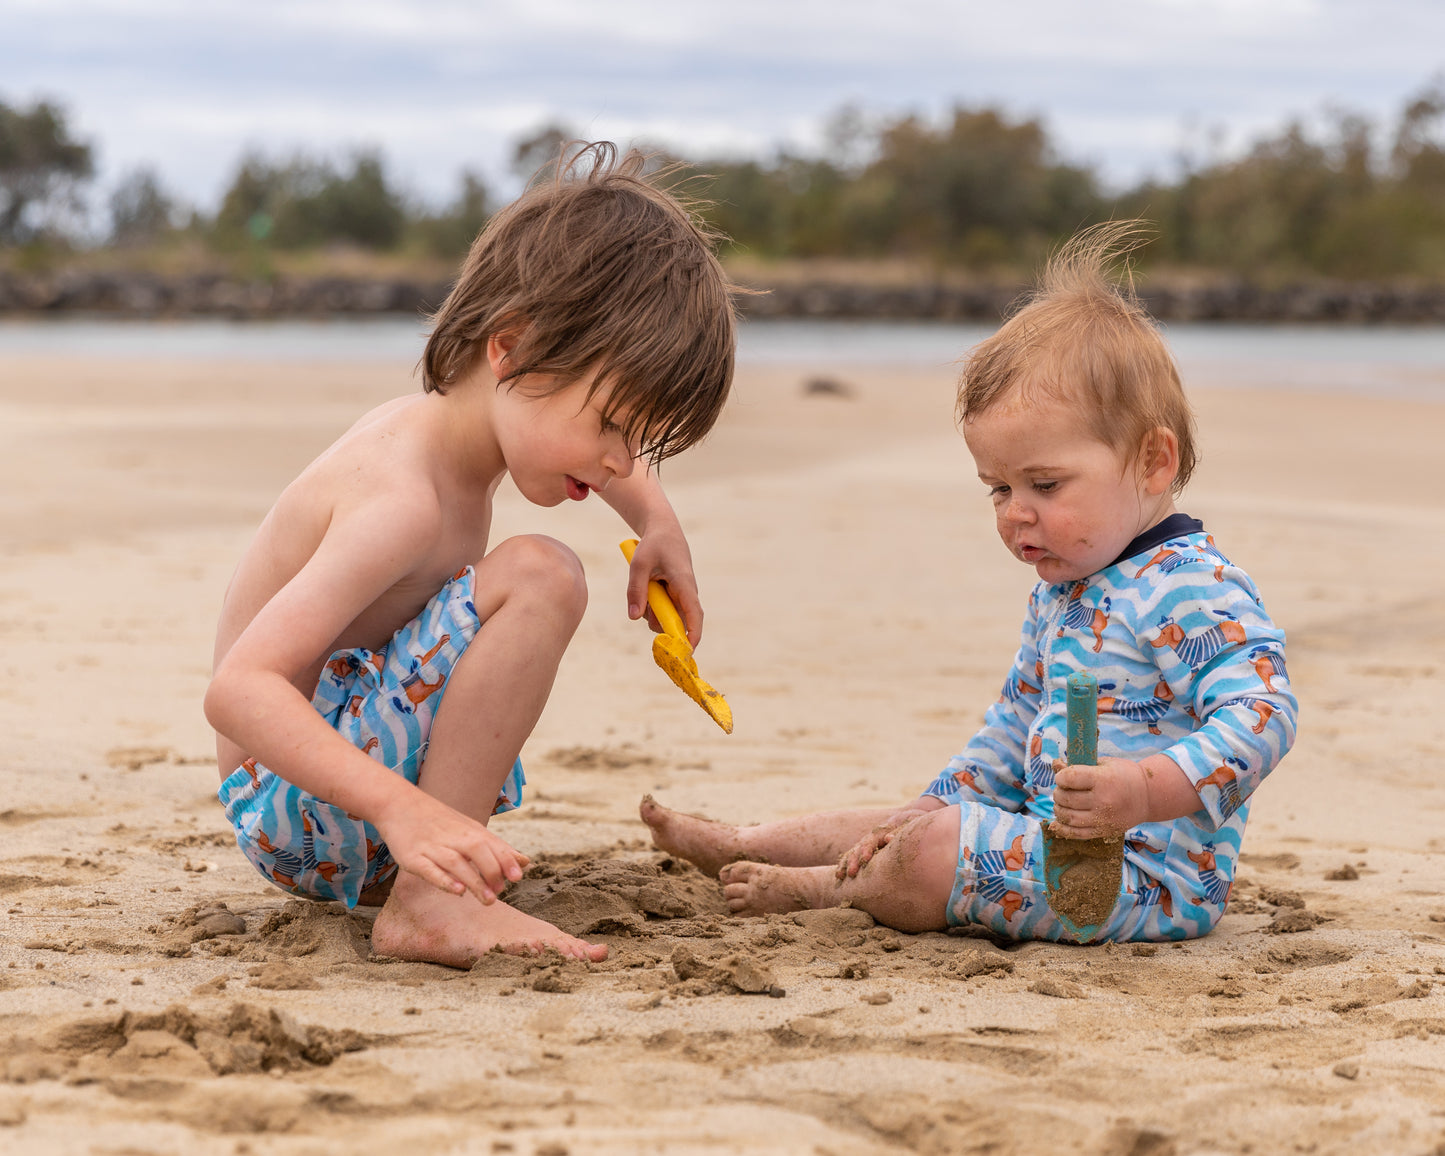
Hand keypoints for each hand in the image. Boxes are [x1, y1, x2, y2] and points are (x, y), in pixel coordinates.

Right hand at [374, 787, 528, 903]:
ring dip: (474, 881)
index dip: (506, 860)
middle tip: (500, 893)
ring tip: (488, 900)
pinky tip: (457, 891)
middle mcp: (453, 837)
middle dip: (492, 872)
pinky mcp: (412, 858)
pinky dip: (444, 880)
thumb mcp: (470, 829)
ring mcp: (432, 847)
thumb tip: (524, 862)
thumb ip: (496, 848)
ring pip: (456, 863)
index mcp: (469, 830)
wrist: (398, 804)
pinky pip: (429, 869)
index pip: (492, 844)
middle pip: (477, 851)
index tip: (518, 877)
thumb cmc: (439, 821)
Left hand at [625, 523, 702, 647]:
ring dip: (653, 612)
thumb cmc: (653, 545)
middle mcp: (687, 592)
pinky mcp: (676, 595)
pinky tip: (648, 588)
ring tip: (644, 588)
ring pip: (669, 617)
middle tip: (643, 606)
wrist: (663, 530)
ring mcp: (682, 595)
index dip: (692, 635)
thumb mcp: (639, 564)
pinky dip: (653, 606)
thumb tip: (633, 618)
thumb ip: (636, 590)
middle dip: (660, 622)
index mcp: (684, 583)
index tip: (687, 652)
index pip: (693, 614)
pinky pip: (665, 609)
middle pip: (678, 621)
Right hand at [835, 809, 931, 878]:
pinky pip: (854, 856)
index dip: (867, 849)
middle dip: (854, 860)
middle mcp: (873, 836)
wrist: (911, 817)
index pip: (871, 839)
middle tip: (851, 873)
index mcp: (883, 830)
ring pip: (854, 851)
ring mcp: (869, 842)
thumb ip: (900, 831)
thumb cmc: (914, 822)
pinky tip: (839, 875)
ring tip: (840, 876)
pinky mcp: (868, 849)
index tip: (865, 859)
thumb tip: (888, 839)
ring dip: (847, 863)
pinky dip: (846, 864)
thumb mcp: (911, 823)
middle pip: (859, 847)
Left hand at [1050, 756, 1149, 839]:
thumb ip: (1079, 766)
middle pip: (1066, 798)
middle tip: (1064, 789)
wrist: (1148, 796)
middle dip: (1059, 792)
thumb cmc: (1124, 775)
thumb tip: (1055, 765)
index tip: (1063, 776)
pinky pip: (1076, 834)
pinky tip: (1057, 823)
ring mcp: (1103, 819)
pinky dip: (1062, 829)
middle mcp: (1103, 801)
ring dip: (1059, 809)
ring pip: (1068, 817)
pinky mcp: (1103, 832)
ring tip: (1063, 803)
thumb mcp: (1104, 764)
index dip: (1061, 777)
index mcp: (1103, 779)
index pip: (1069, 778)